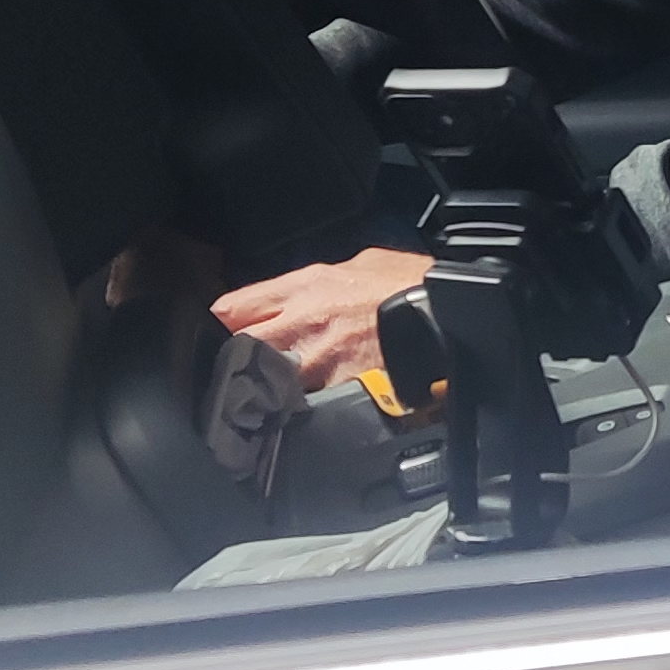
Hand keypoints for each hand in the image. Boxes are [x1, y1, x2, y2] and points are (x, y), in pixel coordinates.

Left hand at [213, 247, 435, 389]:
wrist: (445, 316)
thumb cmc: (410, 284)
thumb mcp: (361, 262)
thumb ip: (321, 278)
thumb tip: (301, 289)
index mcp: (305, 286)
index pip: (233, 307)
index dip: (224, 322)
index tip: (224, 330)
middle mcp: (302, 322)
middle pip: (239, 347)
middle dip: (238, 356)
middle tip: (245, 364)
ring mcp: (316, 360)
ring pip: (267, 378)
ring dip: (269, 384)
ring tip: (275, 391)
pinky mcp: (336, 389)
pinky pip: (305, 404)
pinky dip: (304, 406)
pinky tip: (308, 407)